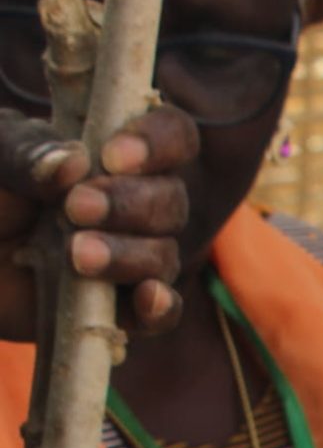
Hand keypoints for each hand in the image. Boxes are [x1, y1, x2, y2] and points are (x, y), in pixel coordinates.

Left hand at [0, 105, 197, 343]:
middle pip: (172, 200)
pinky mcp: (123, 306)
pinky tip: (147, 299)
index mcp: (115, 155)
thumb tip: (71, 162)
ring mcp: (134, 256)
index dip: (159, 143)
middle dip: (130, 204)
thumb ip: (25, 153)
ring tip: (76, 255)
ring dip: (129, 254)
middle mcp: (136, 203)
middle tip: (75, 207)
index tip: (114, 157)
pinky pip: (163, 311)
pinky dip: (162, 307)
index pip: (172, 136)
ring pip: (165, 254)